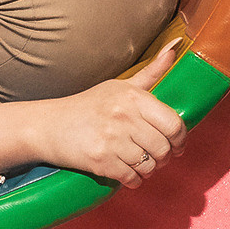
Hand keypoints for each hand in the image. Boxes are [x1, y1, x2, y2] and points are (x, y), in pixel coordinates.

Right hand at [0, 41, 187, 187]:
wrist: (49, 125)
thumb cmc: (88, 106)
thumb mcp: (119, 86)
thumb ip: (151, 72)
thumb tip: (175, 48)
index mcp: (133, 97)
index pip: (173, 124)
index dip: (180, 139)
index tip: (177, 145)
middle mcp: (124, 116)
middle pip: (163, 148)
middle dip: (164, 158)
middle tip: (157, 157)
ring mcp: (112, 139)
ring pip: (149, 166)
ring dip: (148, 170)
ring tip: (140, 164)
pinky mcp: (101, 160)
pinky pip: (131, 178)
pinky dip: (133, 180)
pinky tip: (128, 174)